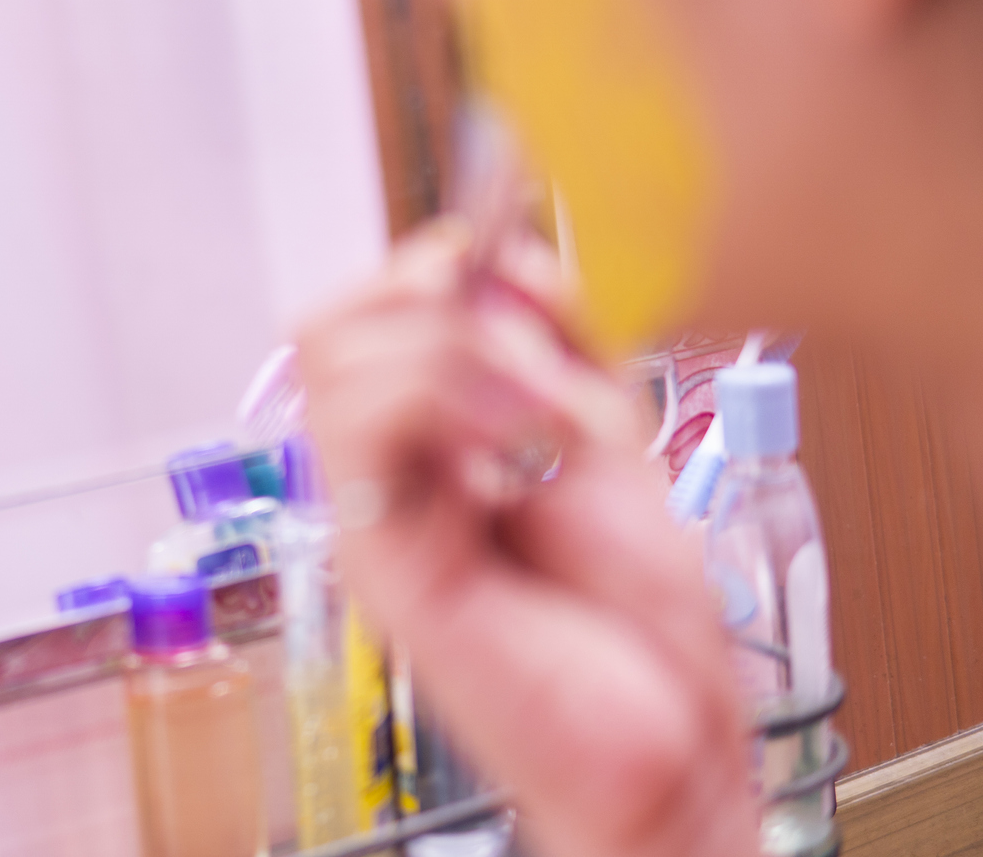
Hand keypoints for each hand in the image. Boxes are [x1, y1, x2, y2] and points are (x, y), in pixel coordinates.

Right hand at [297, 221, 758, 856]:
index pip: (359, 313)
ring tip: (549, 413)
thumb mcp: (603, 433)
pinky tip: (526, 451)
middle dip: (435, 302)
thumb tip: (508, 255)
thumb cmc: (630, 617)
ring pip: (339, 367)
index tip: (496, 264)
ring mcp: (371, 518)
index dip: (419, 267)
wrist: (665, 736)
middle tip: (529, 350)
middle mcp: (378, 474)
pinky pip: (370, 433)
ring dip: (462, 355)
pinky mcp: (386, 563)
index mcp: (419, 437)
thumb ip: (557, 344)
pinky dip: (456, 403)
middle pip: (325, 329)